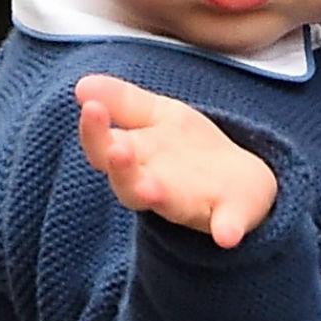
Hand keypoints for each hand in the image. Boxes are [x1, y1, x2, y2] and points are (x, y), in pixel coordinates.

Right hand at [74, 74, 277, 247]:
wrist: (239, 178)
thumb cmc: (185, 148)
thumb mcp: (159, 116)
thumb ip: (124, 102)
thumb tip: (82, 85)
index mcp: (135, 158)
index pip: (103, 148)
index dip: (94, 131)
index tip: (92, 107)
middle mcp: (153, 185)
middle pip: (126, 183)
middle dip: (120, 168)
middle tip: (117, 149)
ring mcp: (188, 203)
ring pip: (164, 205)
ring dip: (155, 197)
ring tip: (152, 190)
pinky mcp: (225, 218)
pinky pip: (223, 227)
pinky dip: (225, 230)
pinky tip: (227, 236)